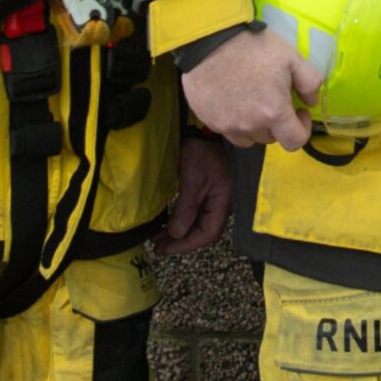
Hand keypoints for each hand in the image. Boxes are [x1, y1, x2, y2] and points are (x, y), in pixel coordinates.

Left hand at [153, 134, 234, 254]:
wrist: (202, 132)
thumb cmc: (200, 153)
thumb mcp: (192, 179)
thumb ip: (186, 208)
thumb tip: (176, 234)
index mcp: (222, 201)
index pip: (208, 233)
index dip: (186, 244)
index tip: (165, 248)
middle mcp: (220, 204)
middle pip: (202, 232)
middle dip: (180, 242)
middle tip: (157, 247)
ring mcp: (213, 200)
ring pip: (197, 225)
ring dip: (178, 234)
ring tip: (158, 239)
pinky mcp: (205, 194)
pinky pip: (194, 215)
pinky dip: (180, 222)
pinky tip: (166, 225)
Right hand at [180, 27, 321, 149]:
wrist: (209, 40)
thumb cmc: (253, 47)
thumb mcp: (291, 56)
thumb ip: (310, 82)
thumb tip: (311, 103)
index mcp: (274, 112)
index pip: (295, 142)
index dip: (303, 129)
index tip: (299, 111)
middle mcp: (251, 125)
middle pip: (271, 138)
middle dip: (278, 123)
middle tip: (274, 98)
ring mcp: (228, 126)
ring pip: (250, 137)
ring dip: (257, 125)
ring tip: (253, 100)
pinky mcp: (210, 121)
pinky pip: (229, 131)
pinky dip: (236, 122)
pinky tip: (234, 100)